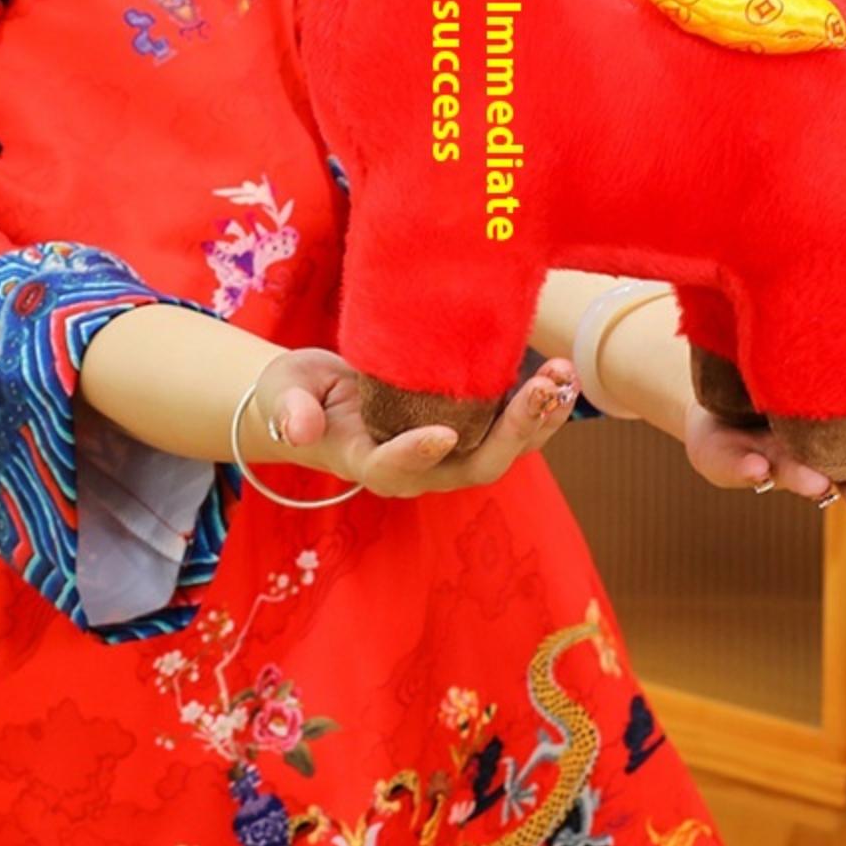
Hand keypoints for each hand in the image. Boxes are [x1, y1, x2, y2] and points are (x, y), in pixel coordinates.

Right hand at [253, 347, 579, 498]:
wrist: (317, 399)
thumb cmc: (297, 396)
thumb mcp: (283, 394)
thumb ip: (290, 409)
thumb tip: (299, 428)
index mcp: (369, 462)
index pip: (394, 468)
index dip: (416, 454)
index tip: (442, 431)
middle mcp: (418, 468)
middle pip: (473, 466)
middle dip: (512, 432)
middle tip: (541, 390)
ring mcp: (448, 454)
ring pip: (502, 450)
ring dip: (538, 418)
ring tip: (563, 378)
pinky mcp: (467, 430)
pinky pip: (509, 428)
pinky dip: (538, 406)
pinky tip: (561, 376)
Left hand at [682, 399, 845, 528]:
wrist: (712, 400)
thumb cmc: (780, 385)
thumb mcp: (821, 374)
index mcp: (838, 434)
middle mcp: (806, 451)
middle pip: (838, 474)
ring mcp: (767, 454)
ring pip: (788, 469)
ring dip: (802, 478)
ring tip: (816, 485)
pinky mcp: (724, 456)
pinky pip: (733, 463)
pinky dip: (746, 467)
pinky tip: (757, 468)